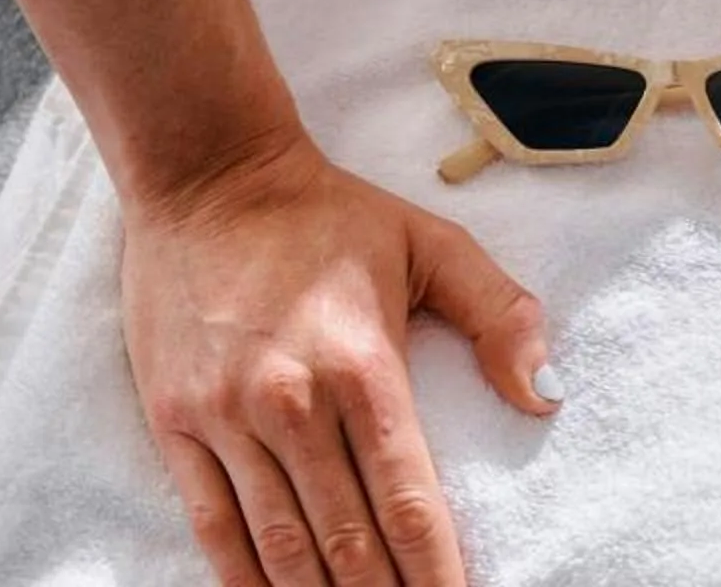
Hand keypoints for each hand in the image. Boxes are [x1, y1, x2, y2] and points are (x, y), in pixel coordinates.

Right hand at [121, 131, 553, 586]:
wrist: (207, 174)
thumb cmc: (327, 214)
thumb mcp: (429, 243)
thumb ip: (498, 314)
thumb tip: (545, 394)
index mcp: (364, 364)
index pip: (407, 499)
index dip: (435, 569)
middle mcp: (294, 402)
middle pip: (347, 540)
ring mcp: (227, 418)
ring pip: (281, 546)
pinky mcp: (175, 423)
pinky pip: (214, 526)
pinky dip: (244, 579)